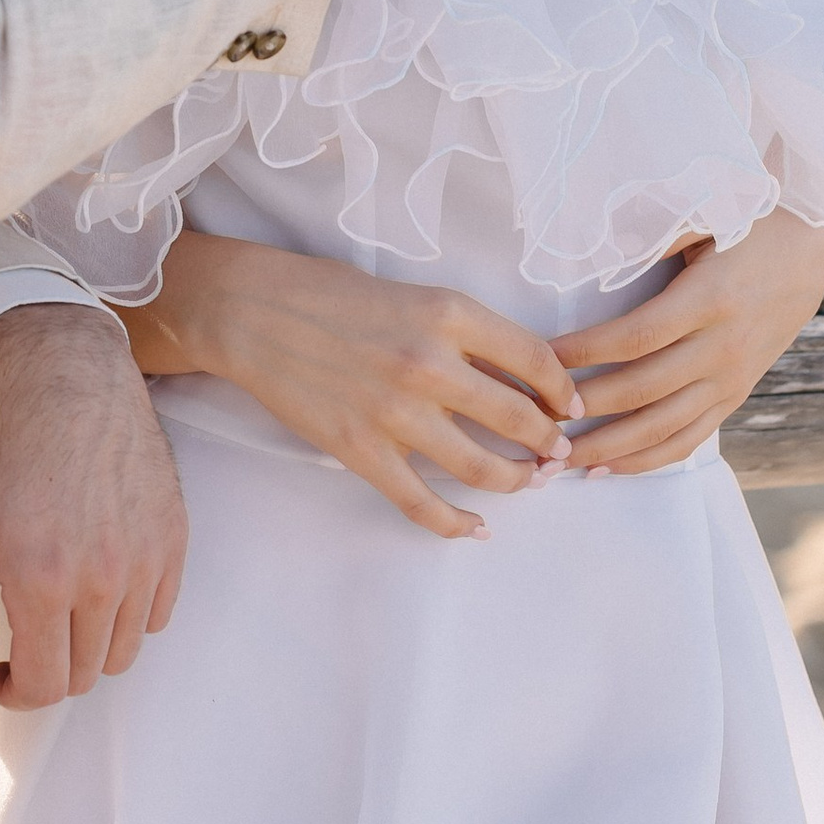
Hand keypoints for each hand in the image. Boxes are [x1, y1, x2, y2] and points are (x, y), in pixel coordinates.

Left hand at [0, 307, 186, 710]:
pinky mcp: (174, 539)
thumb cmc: (6, 450)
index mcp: (43, 579)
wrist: (68, 378)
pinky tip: (97, 582)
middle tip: (24, 636)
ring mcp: (146, 559)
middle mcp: (103, 577)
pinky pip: (157, 614)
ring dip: (88, 647)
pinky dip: (128, 616)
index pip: (44, 686)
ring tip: (60, 608)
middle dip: (48, 670)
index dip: (14, 693)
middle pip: (85, 675)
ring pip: (124, 652)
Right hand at [130, 229, 578, 540]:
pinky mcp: (361, 450)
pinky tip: (478, 529)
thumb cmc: (334, 295)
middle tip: (557, 453)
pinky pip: (423, 504)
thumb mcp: (415, 295)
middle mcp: (430, 362)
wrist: (254, 312)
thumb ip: (466, 334)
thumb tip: (521, 379)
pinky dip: (458, 525)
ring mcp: (395, 412)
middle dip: (549, 443)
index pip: (537, 359)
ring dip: (517, 481)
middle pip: (519, 419)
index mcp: (449, 312)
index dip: (564, 389)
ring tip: (529, 481)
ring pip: (482, 468)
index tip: (568, 406)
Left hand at [555, 212, 823, 474]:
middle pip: (643, 390)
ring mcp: (731, 378)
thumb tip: (596, 244)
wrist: (806, 251)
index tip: (542, 361)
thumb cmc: (744, 222)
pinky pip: (689, 439)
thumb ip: (655, 232)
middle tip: (535, 420)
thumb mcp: (704, 215)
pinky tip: (607, 469)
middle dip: (585, 410)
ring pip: (664, 427)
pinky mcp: (734, 396)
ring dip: (609, 448)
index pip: (637, 336)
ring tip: (559, 459)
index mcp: (711, 299)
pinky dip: (647, 459)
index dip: (586, 353)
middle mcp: (723, 347)